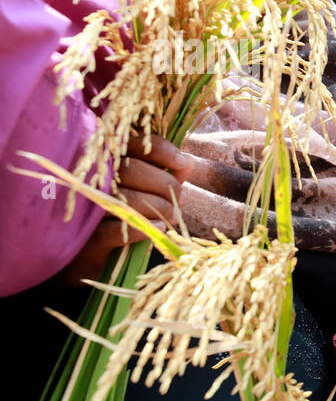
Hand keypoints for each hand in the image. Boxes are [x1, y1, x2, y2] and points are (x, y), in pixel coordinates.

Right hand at [59, 133, 194, 285]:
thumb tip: (188, 163)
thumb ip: (161, 176)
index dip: (160, 150)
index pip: (131, 144)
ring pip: (126, 199)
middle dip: (164, 184)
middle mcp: (89, 180)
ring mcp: (84, 208)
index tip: (182, 162)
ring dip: (159, 207)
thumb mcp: (137, 193)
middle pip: (131, 170)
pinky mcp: (85, 238)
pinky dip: (143, 228)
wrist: (81, 256)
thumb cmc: (114, 217)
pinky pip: (116, 230)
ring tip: (173, 215)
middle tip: (178, 197)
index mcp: (102, 162)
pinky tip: (159, 228)